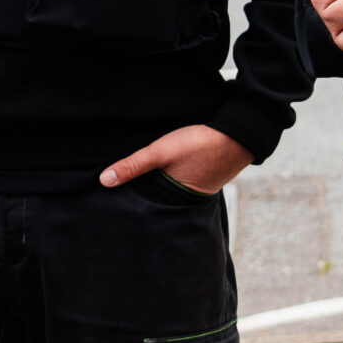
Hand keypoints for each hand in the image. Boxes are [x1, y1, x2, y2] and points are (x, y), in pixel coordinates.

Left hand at [99, 124, 255, 196]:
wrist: (238, 134)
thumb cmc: (199, 144)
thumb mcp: (160, 152)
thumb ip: (133, 166)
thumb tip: (104, 180)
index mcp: (173, 202)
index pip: (144, 209)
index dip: (129, 205)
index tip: (109, 202)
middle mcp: (184, 202)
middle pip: (154, 201)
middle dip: (139, 197)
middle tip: (115, 194)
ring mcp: (194, 191)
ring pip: (165, 190)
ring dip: (154, 185)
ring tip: (133, 181)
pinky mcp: (200, 178)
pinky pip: (177, 182)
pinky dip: (167, 177)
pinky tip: (159, 170)